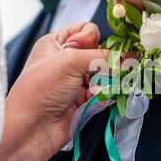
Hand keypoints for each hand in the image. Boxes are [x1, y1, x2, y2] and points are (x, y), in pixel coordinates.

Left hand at [0, 23, 107, 160]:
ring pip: (106, 74)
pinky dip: (105, 95)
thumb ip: (101, 56)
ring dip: (106, 80)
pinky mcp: (84, 101)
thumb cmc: (40, 90)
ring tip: (97, 88)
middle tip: (101, 71)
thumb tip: (129, 56)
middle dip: (105, 62)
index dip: (92, 38)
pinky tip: (98, 99)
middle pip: (100, 53)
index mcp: (56, 44)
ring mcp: (76, 82)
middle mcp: (66, 61)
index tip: (88, 50)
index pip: (86, 30)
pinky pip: (105, 92)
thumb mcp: (69, 62)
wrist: (31, 130)